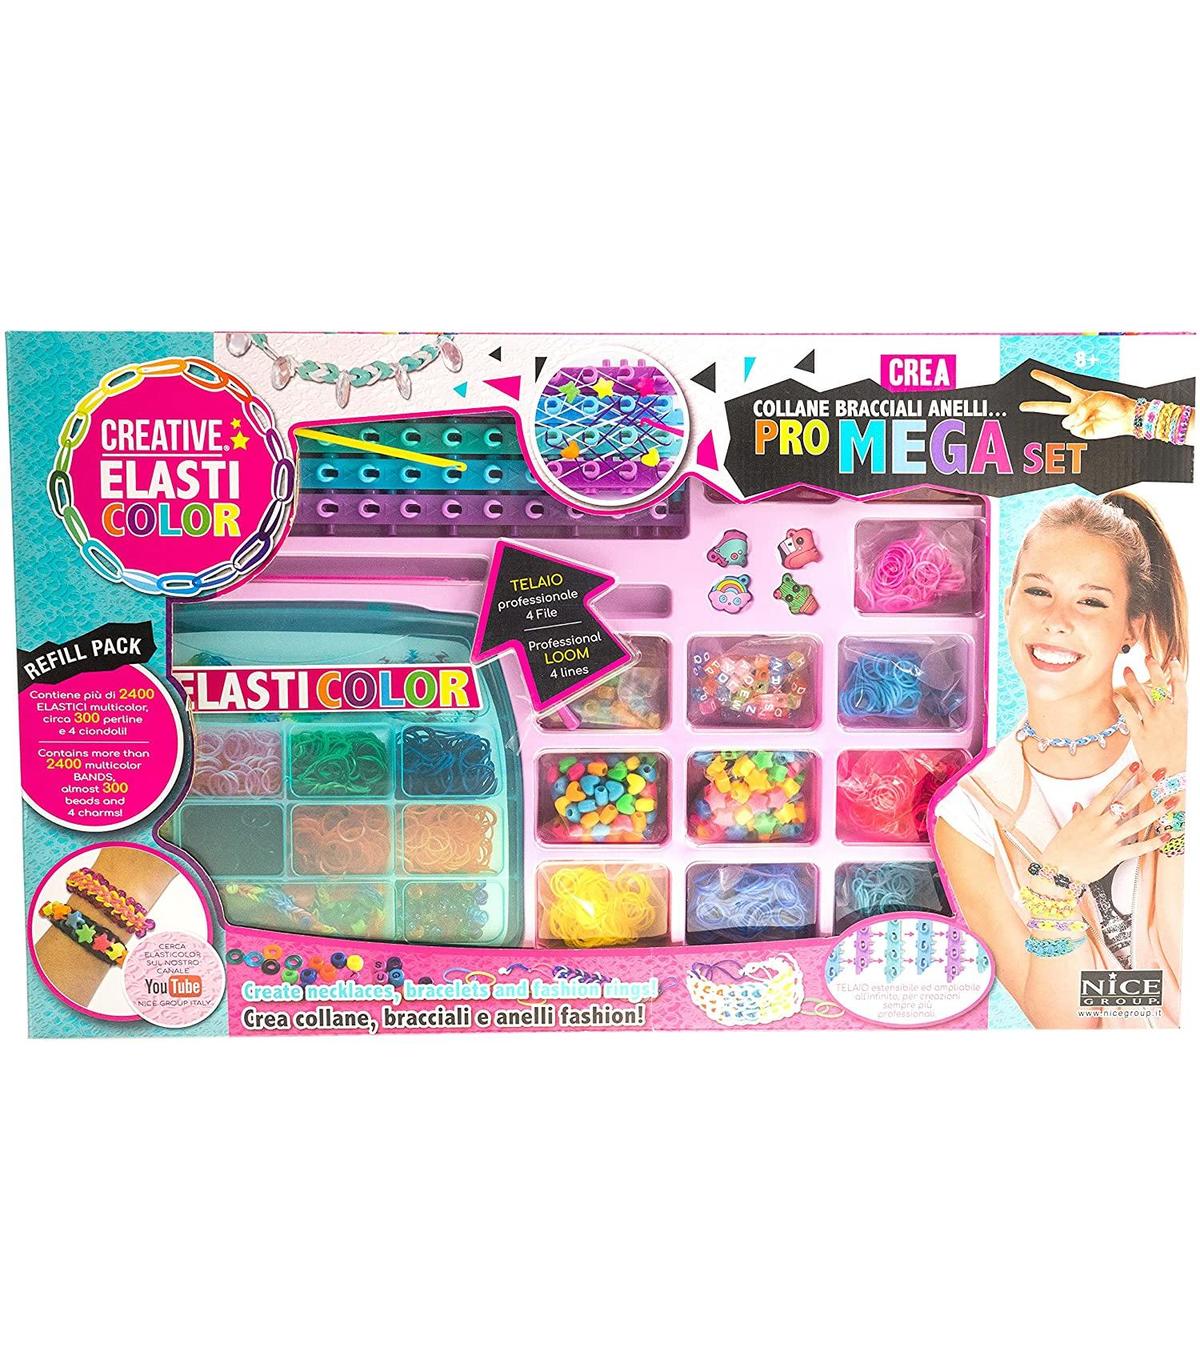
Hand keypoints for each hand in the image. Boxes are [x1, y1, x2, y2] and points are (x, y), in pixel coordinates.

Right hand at [1019, 369, 1135, 439]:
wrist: (1128, 418)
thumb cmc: (1116, 404)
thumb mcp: (1099, 397)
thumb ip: (1082, 407)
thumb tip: (1071, 422)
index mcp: (1079, 396)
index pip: (1059, 386)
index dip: (1046, 379)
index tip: (1034, 373)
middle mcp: (1076, 409)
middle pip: (1051, 407)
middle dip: (1036, 406)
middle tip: (1021, 406)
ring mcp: (1078, 422)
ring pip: (1066, 422)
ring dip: (1078, 419)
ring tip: (1095, 416)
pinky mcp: (1082, 433)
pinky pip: (1076, 430)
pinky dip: (1084, 427)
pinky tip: (1095, 424)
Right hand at [1037, 763, 1169, 886]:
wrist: (1057, 871)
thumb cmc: (1060, 850)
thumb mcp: (1066, 828)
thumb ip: (1077, 816)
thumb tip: (1079, 806)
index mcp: (1087, 815)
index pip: (1109, 791)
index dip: (1123, 777)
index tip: (1135, 766)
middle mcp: (1100, 825)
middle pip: (1126, 802)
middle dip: (1144, 787)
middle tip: (1158, 775)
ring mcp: (1108, 840)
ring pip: (1136, 823)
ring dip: (1155, 812)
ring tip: (1170, 802)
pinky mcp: (1113, 856)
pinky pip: (1137, 848)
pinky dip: (1152, 843)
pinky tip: (1165, 836)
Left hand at [1116, 656, 1187, 776]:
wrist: (1174, 773)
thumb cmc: (1182, 752)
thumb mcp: (1186, 728)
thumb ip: (1179, 712)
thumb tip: (1175, 699)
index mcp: (1183, 711)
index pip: (1179, 685)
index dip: (1175, 671)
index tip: (1171, 660)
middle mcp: (1168, 713)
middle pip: (1159, 684)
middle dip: (1153, 668)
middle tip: (1146, 657)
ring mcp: (1152, 722)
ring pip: (1140, 695)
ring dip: (1132, 680)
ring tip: (1126, 669)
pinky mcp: (1139, 733)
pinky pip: (1127, 713)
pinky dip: (1120, 702)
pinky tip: (1114, 694)